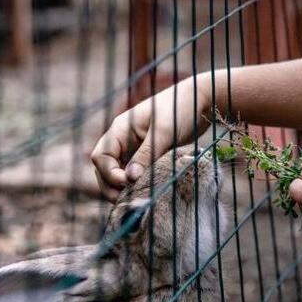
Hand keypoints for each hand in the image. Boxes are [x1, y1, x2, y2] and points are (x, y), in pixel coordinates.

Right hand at [91, 74, 212, 200]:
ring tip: (138, 199)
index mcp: (120, 129)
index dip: (110, 174)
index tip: (129, 183)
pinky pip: (133, 174)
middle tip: (130, 200)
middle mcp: (123, 139)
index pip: (101, 156)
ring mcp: (133, 148)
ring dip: (123, 188)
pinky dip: (136, 185)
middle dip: (112, 186)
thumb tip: (131, 178)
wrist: (200, 101)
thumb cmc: (181, 110)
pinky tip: (147, 193)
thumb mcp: (163, 133)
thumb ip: (146, 155)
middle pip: (104, 169)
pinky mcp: (146, 156)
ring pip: (118, 174)